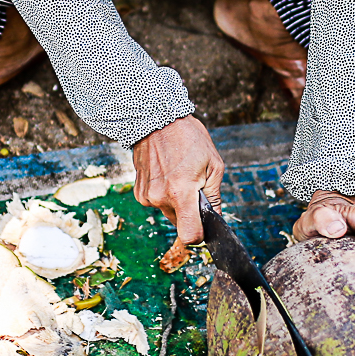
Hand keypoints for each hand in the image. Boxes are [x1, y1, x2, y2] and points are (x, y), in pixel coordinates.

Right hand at [132, 115, 224, 253]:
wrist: (155, 120)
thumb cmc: (188, 138)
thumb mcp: (213, 165)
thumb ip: (214, 196)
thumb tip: (215, 218)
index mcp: (181, 192)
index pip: (189, 235)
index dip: (200, 235)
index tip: (204, 226)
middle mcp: (160, 198)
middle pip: (180, 223)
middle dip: (190, 211)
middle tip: (193, 185)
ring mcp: (147, 196)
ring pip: (169, 212)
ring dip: (176, 201)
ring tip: (178, 174)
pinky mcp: (139, 193)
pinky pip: (157, 203)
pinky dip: (164, 194)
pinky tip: (166, 174)